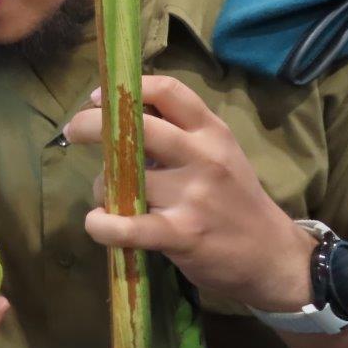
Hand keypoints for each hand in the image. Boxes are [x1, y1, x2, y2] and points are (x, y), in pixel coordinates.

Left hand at [64, 75, 314, 311]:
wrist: (274, 257)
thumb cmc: (235, 201)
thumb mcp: (218, 154)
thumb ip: (178, 134)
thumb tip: (121, 114)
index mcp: (212, 132)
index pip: (168, 92)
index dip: (125, 90)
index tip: (97, 99)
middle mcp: (203, 157)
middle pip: (136, 126)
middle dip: (91, 124)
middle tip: (73, 132)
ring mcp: (193, 196)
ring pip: (123, 178)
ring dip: (100, 187)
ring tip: (108, 197)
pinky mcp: (183, 235)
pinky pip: (127, 226)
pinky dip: (101, 225)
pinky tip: (97, 223)